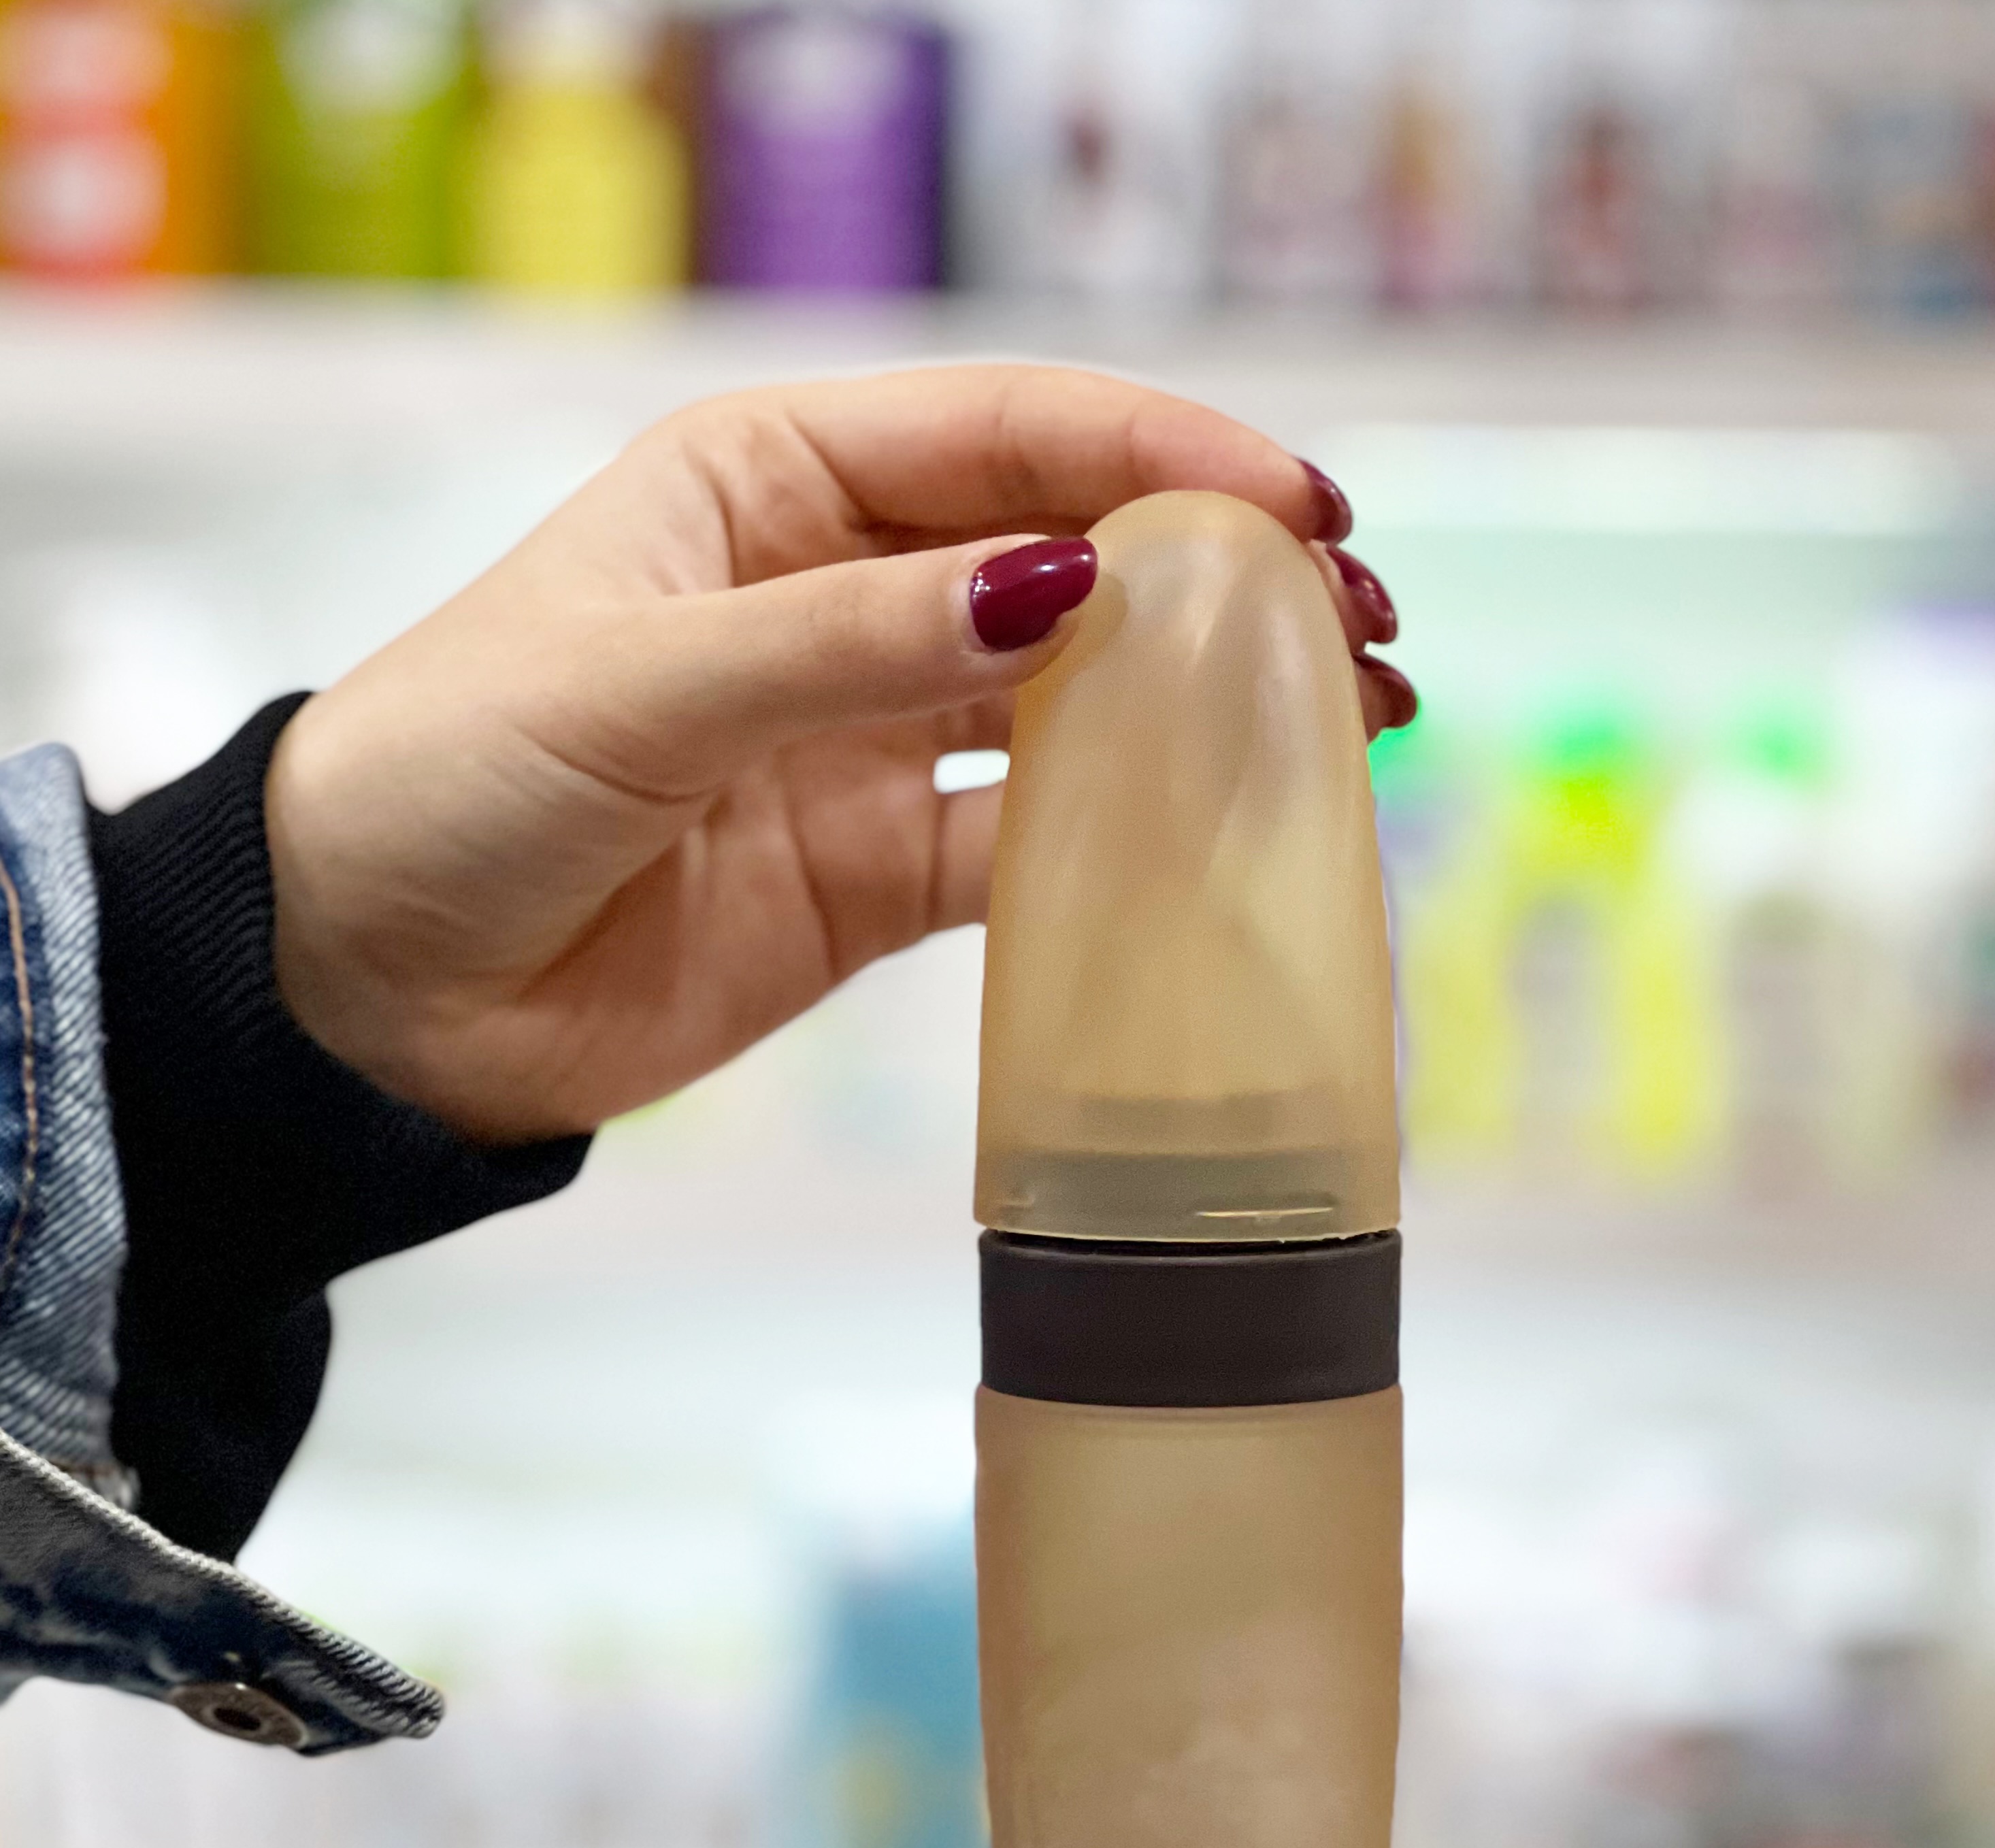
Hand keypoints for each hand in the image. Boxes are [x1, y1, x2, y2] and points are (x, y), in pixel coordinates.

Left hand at [265, 366, 1411, 1144]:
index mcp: (772, 488)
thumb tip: (1059, 590)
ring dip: (1204, 707)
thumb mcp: (641, 685)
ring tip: (1348, 717)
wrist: (371, 996)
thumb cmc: (451, 786)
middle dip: (1220, 577)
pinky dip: (1128, 846)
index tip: (1294, 503)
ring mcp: (868, 739)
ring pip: (1077, 701)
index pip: (1005, 439)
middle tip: (1357, 619)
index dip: (1160, 459)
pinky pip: (1030, 844)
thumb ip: (852, 643)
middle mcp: (839, 595)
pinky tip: (1231, 837)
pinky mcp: (876, 873)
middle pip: (1071, 558)